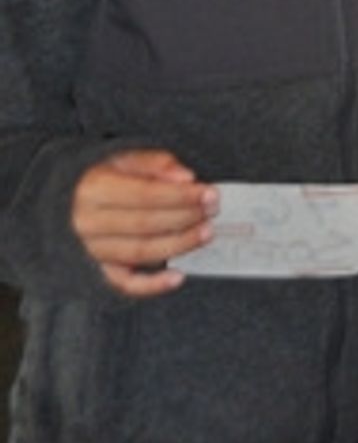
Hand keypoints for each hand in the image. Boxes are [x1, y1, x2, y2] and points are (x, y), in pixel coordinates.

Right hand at [71, 149, 214, 296]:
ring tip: (206, 233)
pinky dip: (151, 285)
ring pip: (139, 252)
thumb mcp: (122, 157)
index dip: (181, 196)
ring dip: (178, 245)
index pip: (145, 195)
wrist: (60, 201)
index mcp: (92, 189)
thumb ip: (155, 163)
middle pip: (145, 224)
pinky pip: (124, 284)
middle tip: (213, 211)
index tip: (209, 193)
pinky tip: (178, 276)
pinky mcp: (95, 272)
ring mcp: (89, 250)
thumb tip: (186, 177)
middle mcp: (86, 222)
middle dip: (185, 218)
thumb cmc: (99, 175)